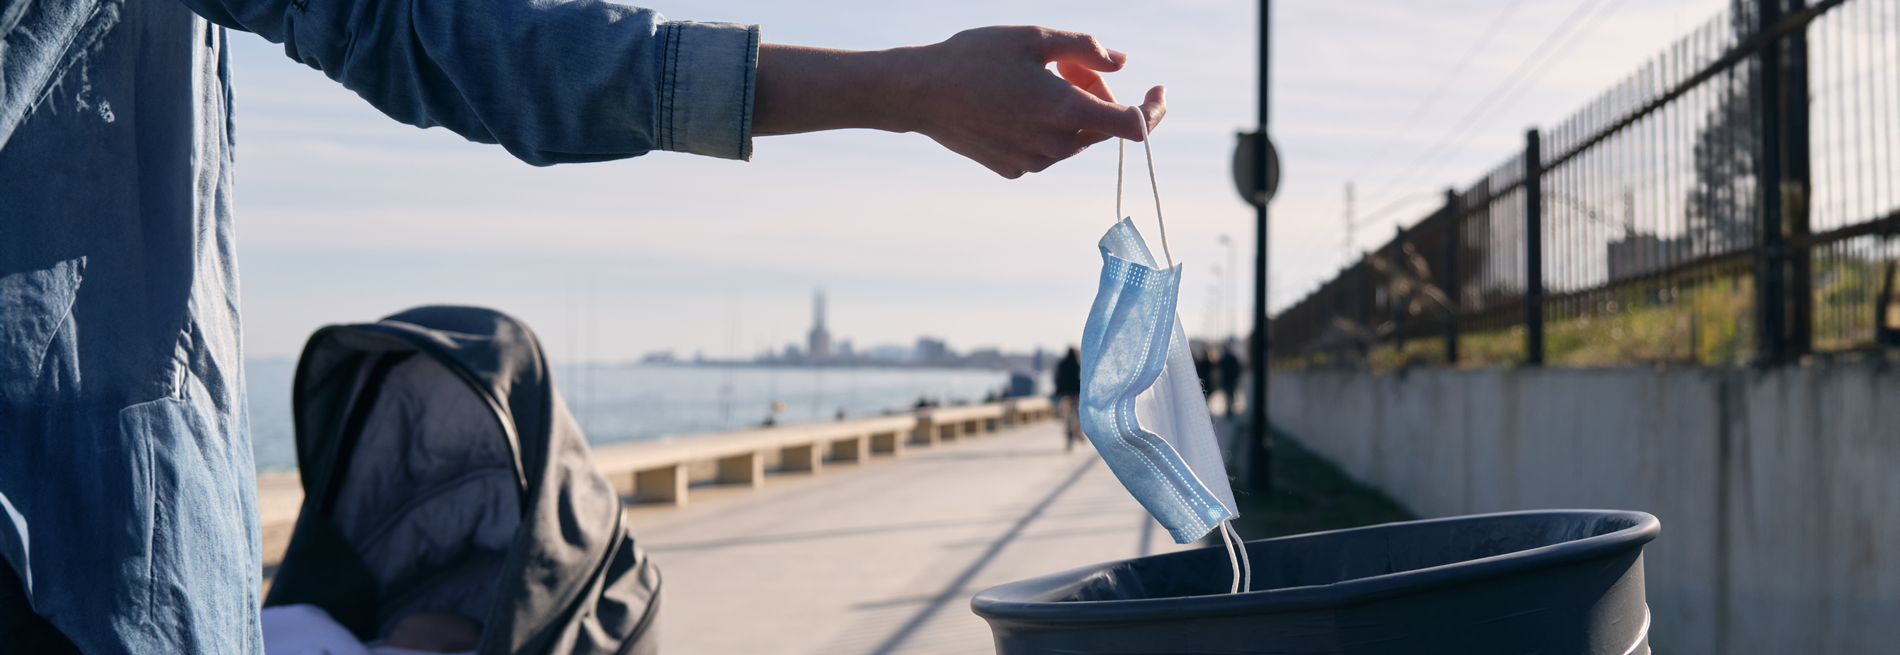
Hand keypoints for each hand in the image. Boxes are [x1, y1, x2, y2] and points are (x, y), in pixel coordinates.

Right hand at [752, 27, 1165, 178]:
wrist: (918, 93)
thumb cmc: (974, 57)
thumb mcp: (1034, 36)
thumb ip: (1086, 48)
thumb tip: (1121, 64)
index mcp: (1067, 113)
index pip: (1134, 126)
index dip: (1154, 109)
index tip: (1157, 90)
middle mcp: (1055, 147)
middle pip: (1102, 129)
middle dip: (1098, 97)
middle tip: (1068, 64)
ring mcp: (1033, 162)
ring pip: (1074, 140)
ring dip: (1071, 112)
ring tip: (1036, 79)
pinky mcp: (1013, 169)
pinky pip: (1046, 148)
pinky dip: (1045, 126)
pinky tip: (1013, 101)